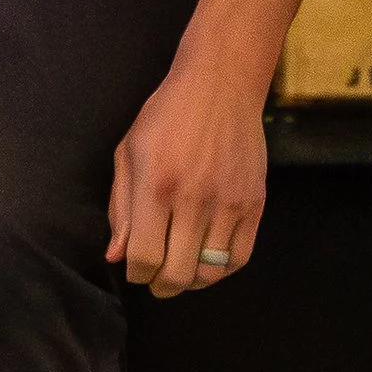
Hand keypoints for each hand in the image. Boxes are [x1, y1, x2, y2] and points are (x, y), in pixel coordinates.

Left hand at [108, 55, 266, 295]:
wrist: (220, 86)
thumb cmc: (167, 116)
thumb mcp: (128, 153)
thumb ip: (121, 209)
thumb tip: (117, 256)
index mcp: (155, 187)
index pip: (145, 258)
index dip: (137, 273)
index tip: (135, 268)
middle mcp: (194, 199)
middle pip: (178, 273)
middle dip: (161, 285)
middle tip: (156, 280)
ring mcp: (229, 203)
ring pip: (211, 271)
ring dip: (191, 281)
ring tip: (181, 273)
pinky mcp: (255, 203)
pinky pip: (240, 257)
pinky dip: (222, 270)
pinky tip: (207, 262)